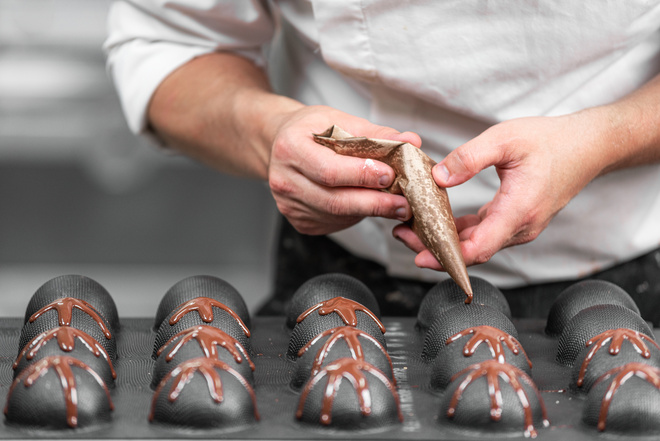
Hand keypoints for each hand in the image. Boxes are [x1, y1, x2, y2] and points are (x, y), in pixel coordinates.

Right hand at [268, 105, 421, 234]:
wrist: (279, 142)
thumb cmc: (310, 129)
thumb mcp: (339, 120)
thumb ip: (376, 133)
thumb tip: (410, 142)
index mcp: (291, 148)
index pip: (330, 170)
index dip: (362, 176)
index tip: (390, 175)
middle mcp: (284, 180)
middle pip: (334, 201)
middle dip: (374, 204)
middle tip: (403, 204)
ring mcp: (289, 205)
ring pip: (337, 216)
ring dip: (369, 212)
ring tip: (394, 205)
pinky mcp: (298, 221)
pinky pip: (333, 223)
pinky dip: (356, 216)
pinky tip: (367, 205)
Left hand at [393, 109, 612, 268]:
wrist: (587, 146)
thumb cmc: (550, 141)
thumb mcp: (505, 139)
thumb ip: (469, 158)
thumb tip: (437, 177)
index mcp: (519, 210)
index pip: (479, 248)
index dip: (447, 257)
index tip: (419, 257)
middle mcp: (521, 226)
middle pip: (472, 251)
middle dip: (435, 248)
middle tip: (402, 235)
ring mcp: (520, 227)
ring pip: (477, 245)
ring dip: (446, 241)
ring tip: (412, 229)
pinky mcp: (516, 221)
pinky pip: (484, 234)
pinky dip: (460, 232)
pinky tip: (437, 222)